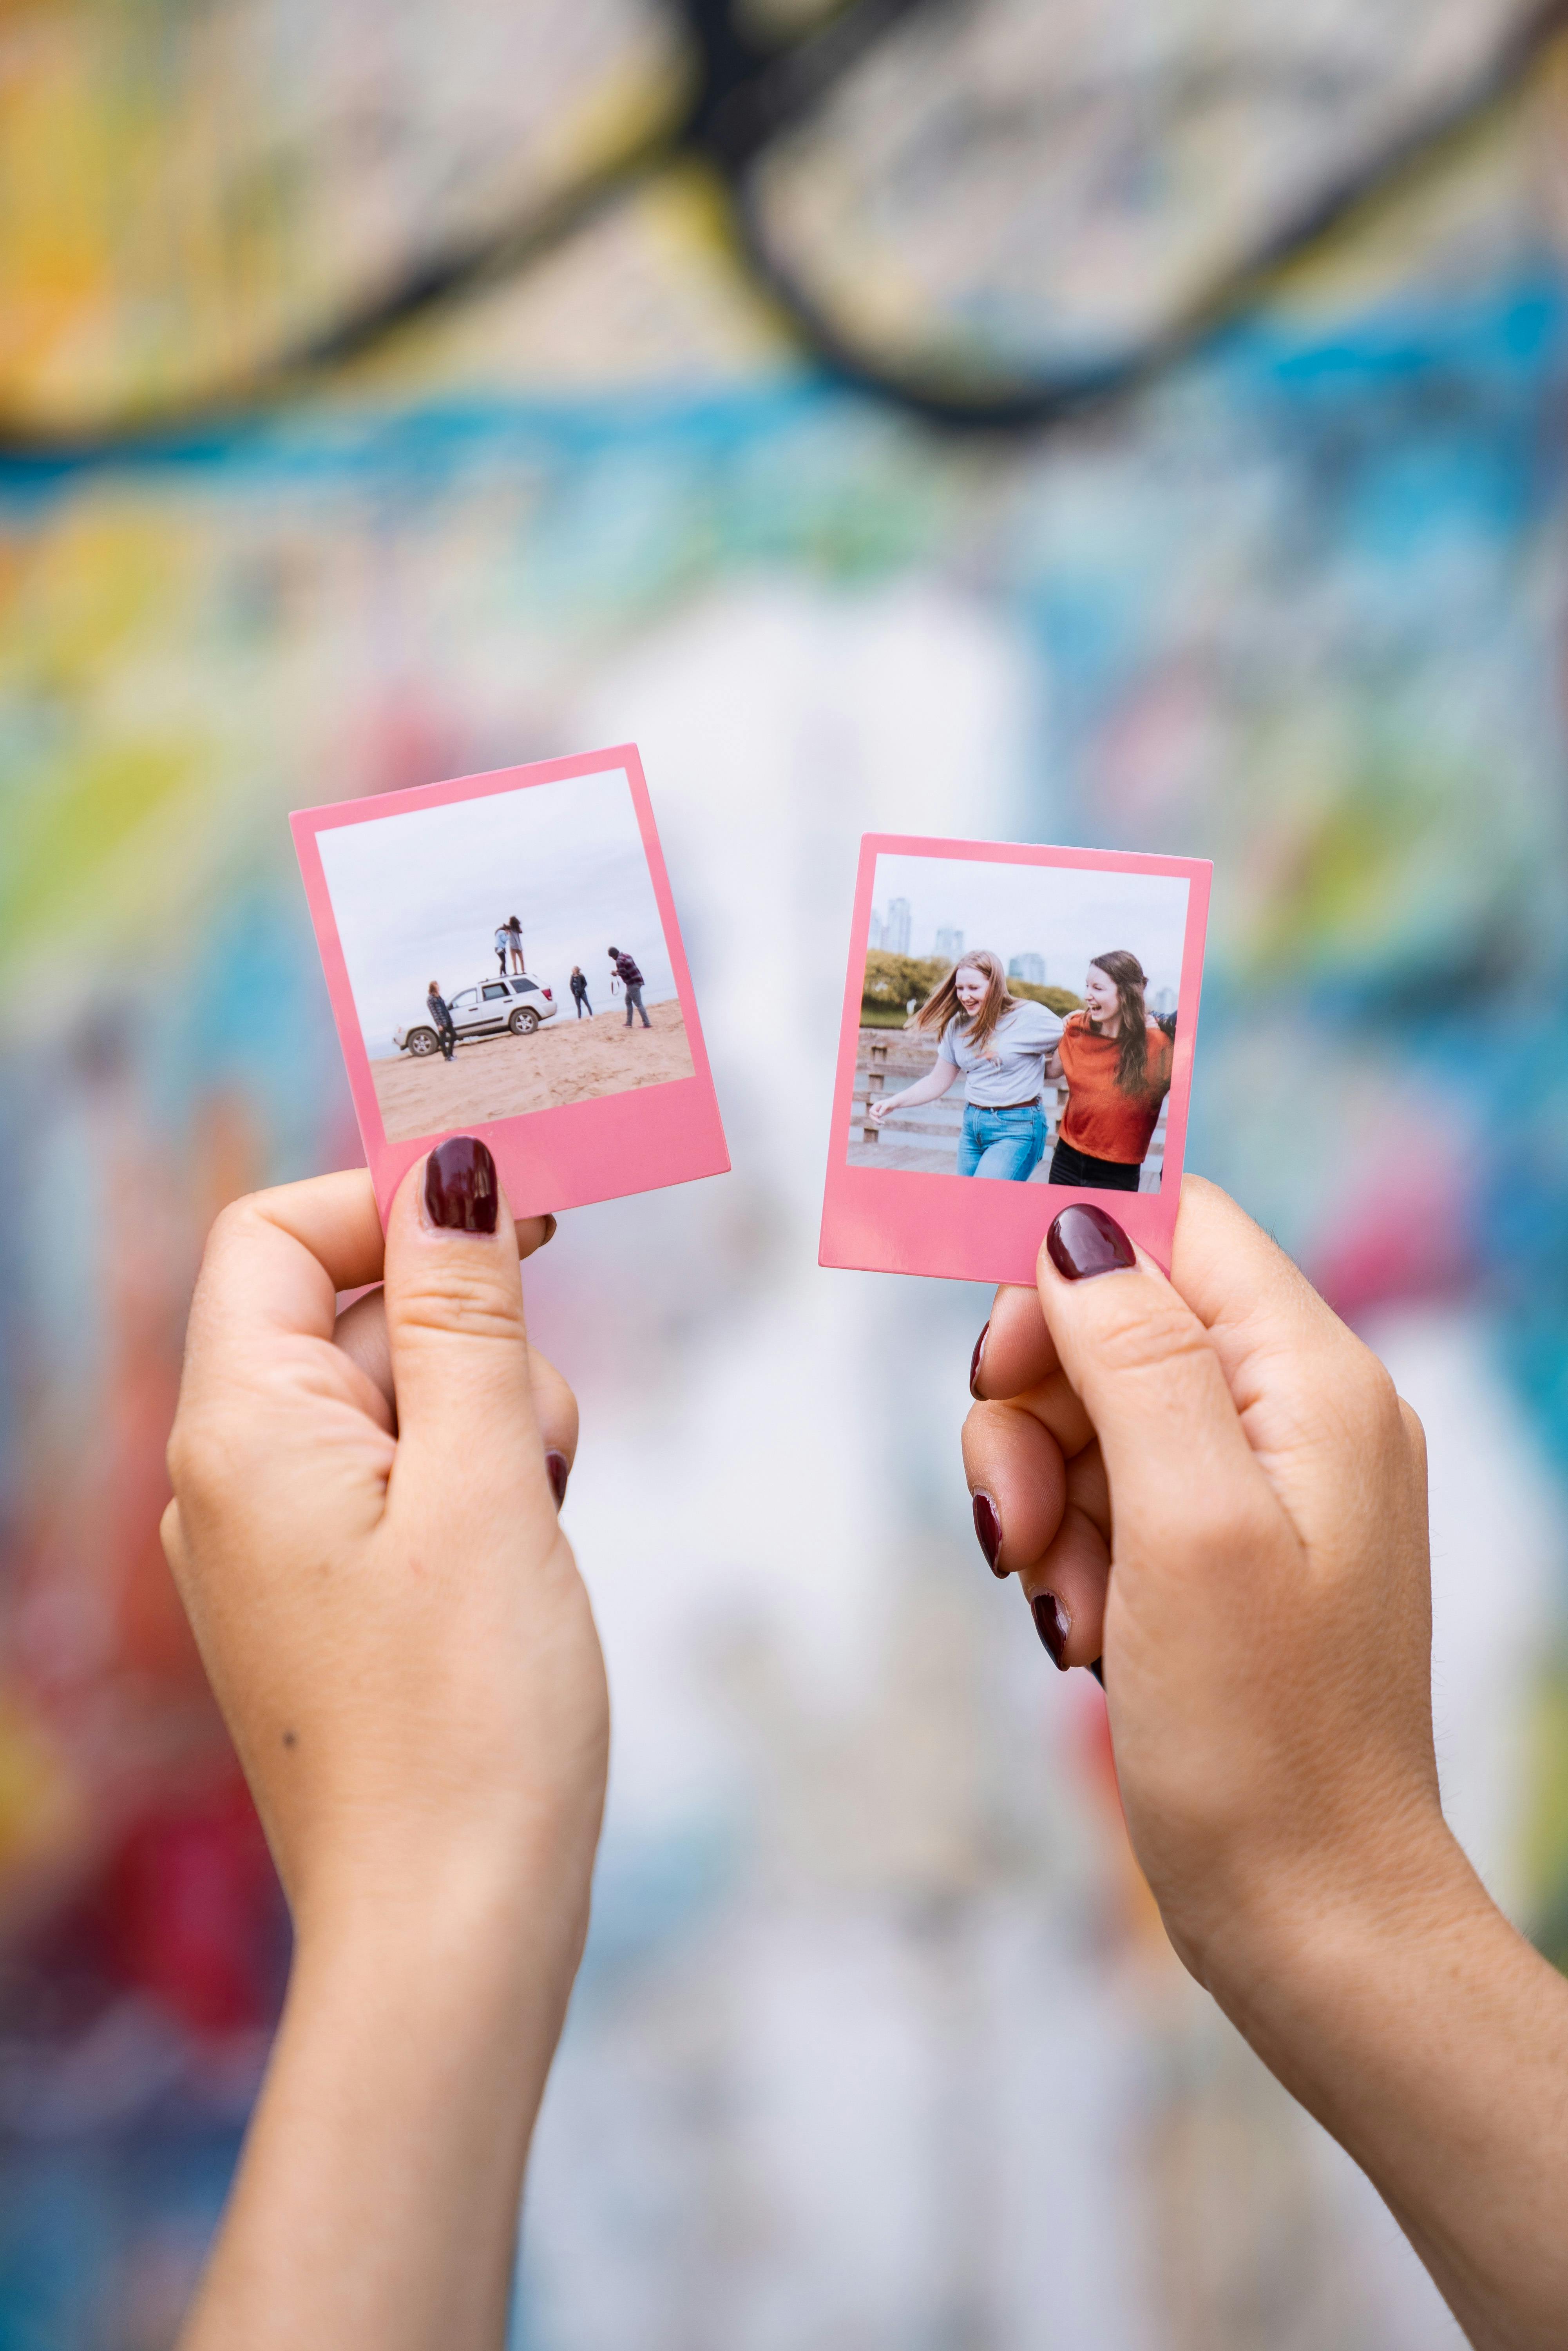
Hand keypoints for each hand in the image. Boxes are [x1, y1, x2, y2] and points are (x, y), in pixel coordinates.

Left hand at [163, 1143, 607, 2350]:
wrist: (453, 1927)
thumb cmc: (473, 1714)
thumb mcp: (489, 1479)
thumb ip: (465, 1312)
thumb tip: (453, 1161)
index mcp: (240, 1433)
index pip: (277, 1233)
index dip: (393, 1197)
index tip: (524, 1214)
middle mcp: (229, 1480)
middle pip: (346, 1314)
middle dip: (467, 1336)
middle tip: (543, 1434)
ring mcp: (274, 1546)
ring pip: (392, 1400)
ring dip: (488, 1419)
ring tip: (534, 1524)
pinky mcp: (326, 1599)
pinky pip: (398, 1483)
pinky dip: (475, 1488)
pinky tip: (516, 1567)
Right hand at [867, 1092, 897, 1122]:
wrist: (893, 1103)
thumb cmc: (891, 1102)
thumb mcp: (888, 1104)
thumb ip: (883, 1108)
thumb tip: (879, 1114)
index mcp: (876, 1105)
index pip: (871, 1110)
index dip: (875, 1114)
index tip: (880, 1115)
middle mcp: (875, 1108)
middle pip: (871, 1115)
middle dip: (874, 1119)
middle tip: (880, 1122)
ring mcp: (876, 1112)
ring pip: (873, 1118)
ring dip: (876, 1121)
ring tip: (883, 1123)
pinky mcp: (879, 1115)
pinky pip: (876, 1120)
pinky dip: (878, 1122)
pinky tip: (883, 1123)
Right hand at [962, 1180, 1567, 2349]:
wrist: (1312, 1917)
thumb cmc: (1264, 1738)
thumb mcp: (1187, 1524)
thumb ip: (1138, 1353)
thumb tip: (1076, 1222)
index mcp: (1316, 1383)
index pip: (1176, 1225)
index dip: (1063, 1255)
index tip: (989, 1348)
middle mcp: (1298, 1417)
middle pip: (1112, 1319)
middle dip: (1034, 1408)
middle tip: (1021, 1518)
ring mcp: (1258, 1490)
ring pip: (1089, 1413)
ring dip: (1041, 1495)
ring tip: (1063, 1601)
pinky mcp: (1216, 1556)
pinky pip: (1104, 1499)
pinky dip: (1069, 1551)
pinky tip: (1086, 1631)